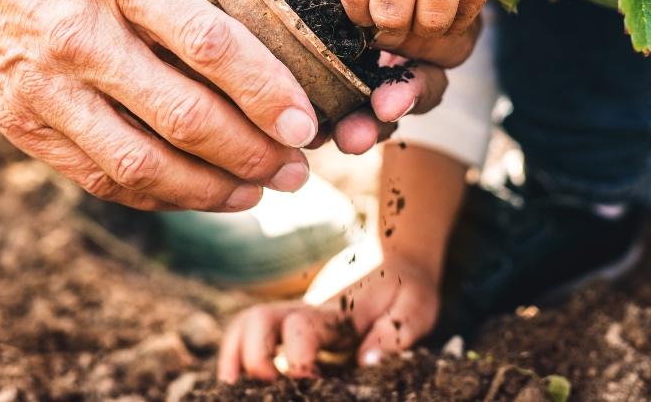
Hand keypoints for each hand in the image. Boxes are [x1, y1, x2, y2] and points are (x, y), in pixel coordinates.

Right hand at [0, 0, 319, 211]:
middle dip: (253, 153)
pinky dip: (157, 193)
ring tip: (255, 191)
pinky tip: (196, 192)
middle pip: (183, 116)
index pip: (209, 45)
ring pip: (142, 164)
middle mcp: (76, 34)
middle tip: (295, 169)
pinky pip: (100, 177)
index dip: (266, 92)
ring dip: (211, 190)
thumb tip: (254, 59)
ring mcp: (42, 87)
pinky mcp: (19, 125)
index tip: (305, 123)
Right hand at [217, 256, 439, 381]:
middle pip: (257, 320)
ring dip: (233, 355)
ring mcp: (292, 317)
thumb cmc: (407, 290)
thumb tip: (365, 361)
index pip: (301, 328)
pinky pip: (249, 333)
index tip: (310, 384)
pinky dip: (235, 356)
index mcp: (337, 312)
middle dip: (254, 357)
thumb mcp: (416, 308)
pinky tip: (237, 382)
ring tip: (234, 390)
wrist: (397, 262)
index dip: (297, 360)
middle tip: (271, 389)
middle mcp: (306, 311)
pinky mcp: (289, 327)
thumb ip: (395, 333)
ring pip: (245, 324)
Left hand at [336, 0, 650, 49]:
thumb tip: (360, 13)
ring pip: (431, 19)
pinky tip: (462, 0)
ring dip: (434, 28)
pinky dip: (464, 14)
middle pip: (389, 14)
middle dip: (396, 32)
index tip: (375, 17)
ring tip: (435, 15)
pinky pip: (469, 7)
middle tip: (407, 27)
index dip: (363, 18)